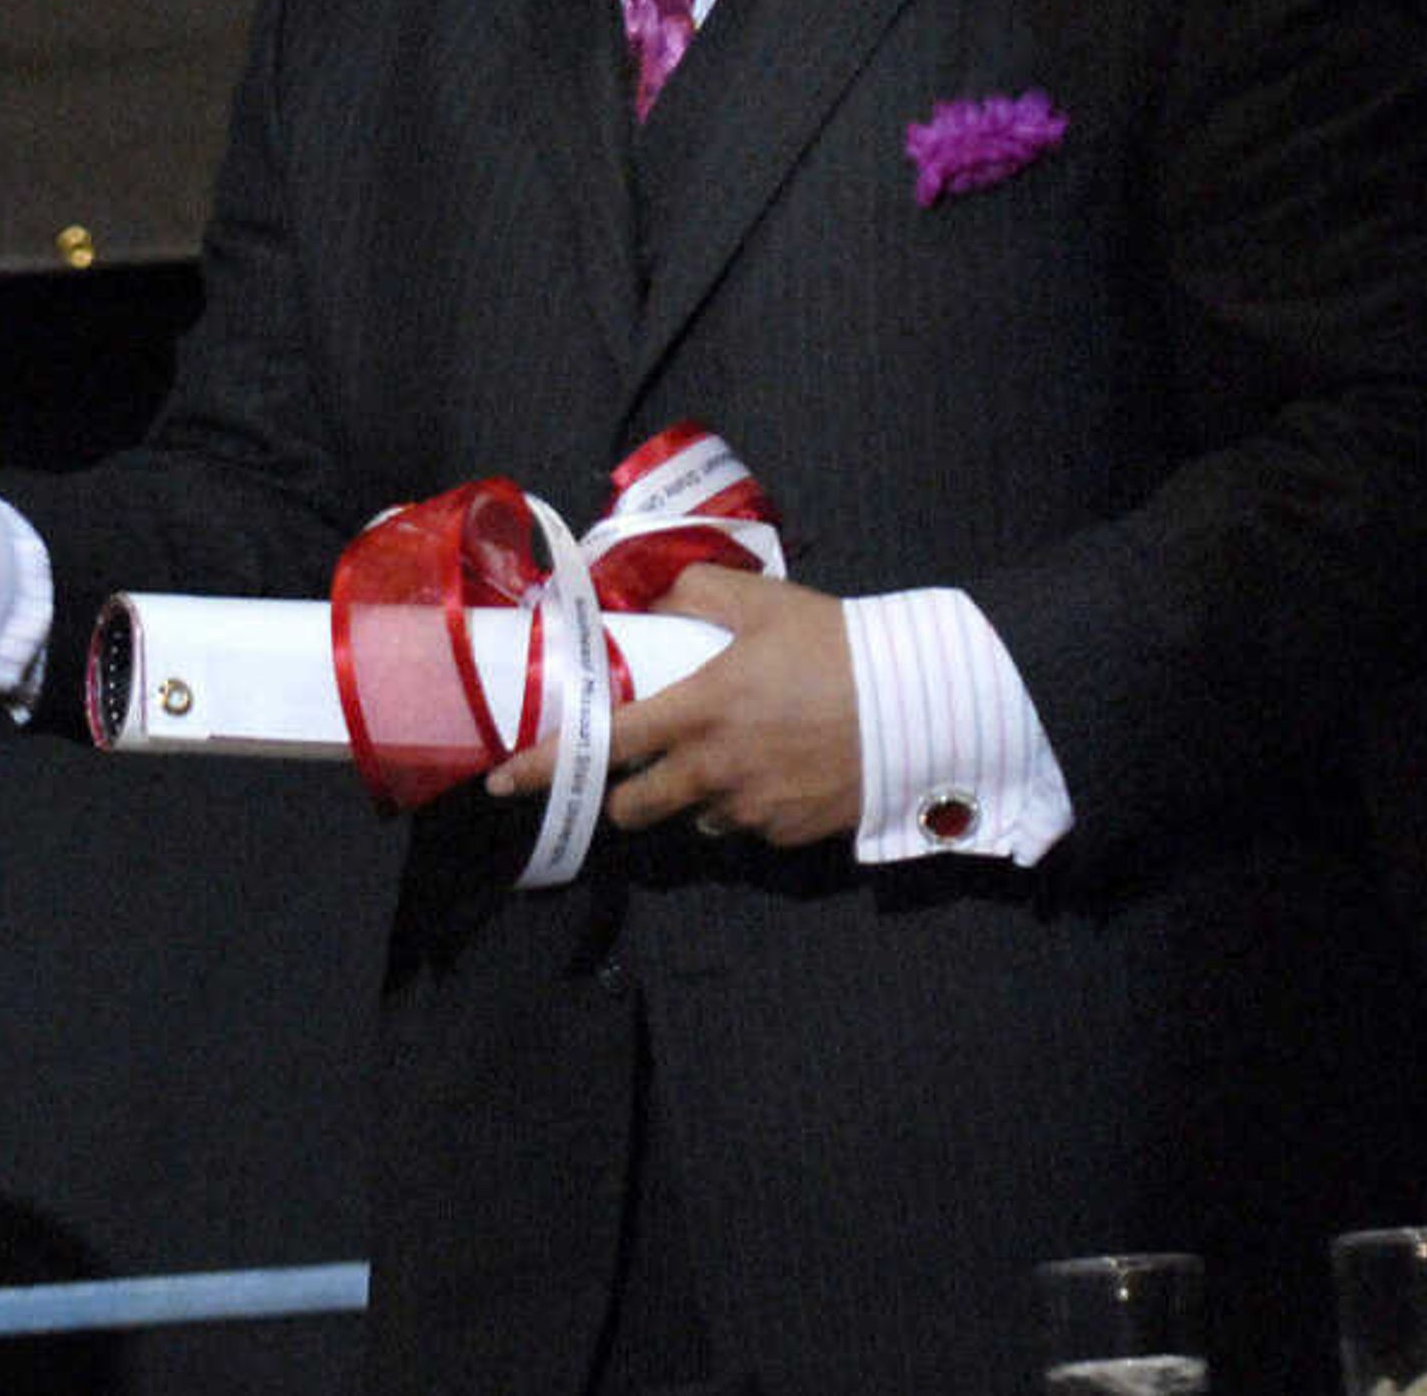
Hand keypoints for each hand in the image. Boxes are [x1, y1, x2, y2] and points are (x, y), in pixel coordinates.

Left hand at [481, 567, 861, 846]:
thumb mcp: (762, 602)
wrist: (924, 705)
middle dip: (624, 794)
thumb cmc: (838, 646)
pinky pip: (745, 828)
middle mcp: (712, 771)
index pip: (598, 746)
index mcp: (695, 712)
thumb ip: (693, 592)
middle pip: (634, 808)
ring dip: (692, 798)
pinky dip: (746, 808)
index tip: (502, 783)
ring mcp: (751, 810)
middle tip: (639, 767)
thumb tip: (644, 594)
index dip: (543, 767)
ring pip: (693, 820)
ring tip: (728, 757)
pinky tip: (776, 771)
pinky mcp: (789, 835)